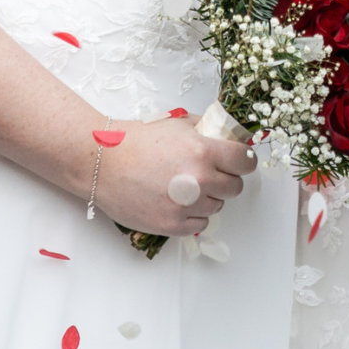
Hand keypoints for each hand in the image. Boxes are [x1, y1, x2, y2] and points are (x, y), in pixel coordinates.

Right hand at [94, 115, 256, 238]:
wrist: (103, 161)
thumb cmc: (137, 139)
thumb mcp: (176, 123)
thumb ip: (205, 129)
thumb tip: (229, 137)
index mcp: (203, 151)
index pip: (245, 162)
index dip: (244, 161)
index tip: (240, 162)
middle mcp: (199, 180)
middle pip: (235, 187)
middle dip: (226, 179)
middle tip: (209, 173)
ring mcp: (186, 205)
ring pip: (218, 206)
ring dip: (208, 197)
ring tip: (185, 186)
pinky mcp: (172, 225)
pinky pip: (200, 224)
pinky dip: (193, 215)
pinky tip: (177, 201)